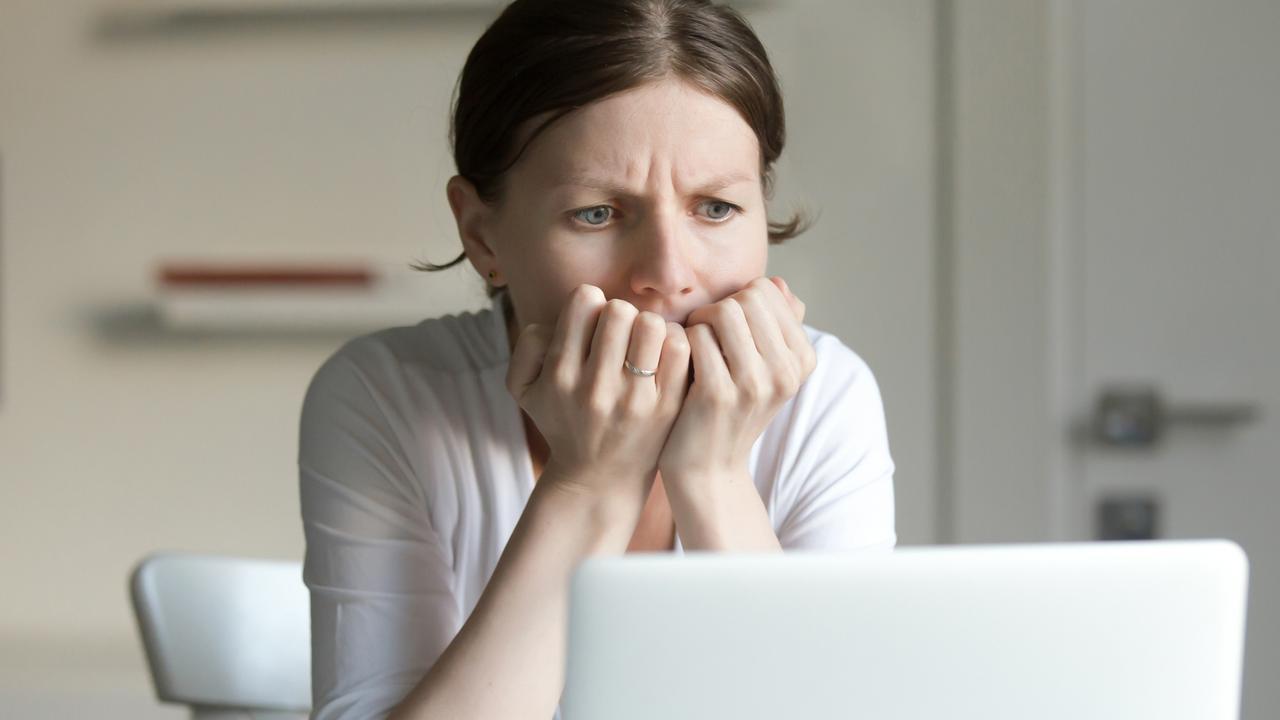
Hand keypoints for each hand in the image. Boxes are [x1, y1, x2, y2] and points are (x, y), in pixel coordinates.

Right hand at [506, 284, 690, 501]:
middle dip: (620, 314)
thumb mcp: (524, 389)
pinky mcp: (666, 408)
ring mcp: (634, 399)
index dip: (590, 304)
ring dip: (647, 328)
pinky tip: (662, 356)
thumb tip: (559, 321)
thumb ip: (528, 344)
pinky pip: (678, 349)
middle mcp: (596, 387)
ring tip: (642, 345)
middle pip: (620, 310)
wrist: (599, 478)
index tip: (593, 324)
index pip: (584, 300)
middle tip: (620, 336)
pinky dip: (673, 342)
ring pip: (652, 325)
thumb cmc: (562, 421)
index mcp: (560, 375)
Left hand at [657, 276, 814, 482]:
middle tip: (703, 334)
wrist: (708, 467)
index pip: (767, 292)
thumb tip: (779, 283)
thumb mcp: (763, 370)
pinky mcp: (718, 394)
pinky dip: (682, 341)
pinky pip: (696, 336)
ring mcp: (755, 385)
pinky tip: (679, 363)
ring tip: (693, 346)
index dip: (737, 301)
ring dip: (699, 322)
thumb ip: (774, 325)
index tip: (724, 329)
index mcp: (802, 359)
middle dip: (717, 308)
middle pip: (748, 297)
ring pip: (723, 312)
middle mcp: (786, 372)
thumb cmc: (730, 409)